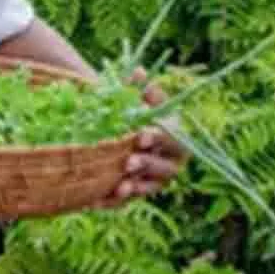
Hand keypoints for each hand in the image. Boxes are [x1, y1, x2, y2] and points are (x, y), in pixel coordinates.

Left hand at [102, 67, 187, 204]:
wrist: (115, 131)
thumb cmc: (127, 111)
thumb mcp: (130, 98)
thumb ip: (135, 87)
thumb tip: (138, 72)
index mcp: (174, 137)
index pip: (173, 139)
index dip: (159, 138)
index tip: (141, 134)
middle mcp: (169, 162)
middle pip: (164, 167)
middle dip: (147, 164)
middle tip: (129, 162)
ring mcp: (154, 181)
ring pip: (150, 187)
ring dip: (136, 186)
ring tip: (121, 182)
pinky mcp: (136, 193)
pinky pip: (128, 201)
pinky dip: (115, 200)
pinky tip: (100, 199)